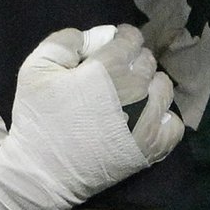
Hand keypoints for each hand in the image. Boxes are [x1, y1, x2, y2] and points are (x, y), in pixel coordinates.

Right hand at [0, 23, 185, 209]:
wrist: (44, 173)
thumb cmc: (39, 119)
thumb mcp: (35, 68)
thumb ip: (64, 41)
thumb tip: (91, 36)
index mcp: (110, 67)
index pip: (131, 38)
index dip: (120, 38)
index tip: (111, 47)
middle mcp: (137, 89)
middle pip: (147, 61)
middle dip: (133, 61)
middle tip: (114, 74)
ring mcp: (149, 119)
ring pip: (163, 88)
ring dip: (150, 86)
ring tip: (132, 96)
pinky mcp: (153, 147)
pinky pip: (174, 123)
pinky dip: (164, 118)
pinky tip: (146, 120)